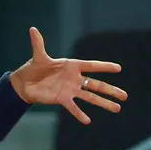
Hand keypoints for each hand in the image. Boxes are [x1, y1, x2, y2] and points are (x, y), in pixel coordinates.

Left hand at [9, 27, 128, 123]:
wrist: (25, 83)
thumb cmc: (34, 68)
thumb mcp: (38, 56)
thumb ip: (38, 44)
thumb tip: (32, 29)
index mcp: (72, 66)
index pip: (92, 65)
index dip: (104, 66)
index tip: (118, 68)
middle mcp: (75, 78)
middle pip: (96, 84)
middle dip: (110, 90)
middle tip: (125, 96)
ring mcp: (70, 90)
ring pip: (90, 97)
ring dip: (103, 103)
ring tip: (117, 108)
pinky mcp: (62, 99)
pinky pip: (73, 107)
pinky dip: (79, 114)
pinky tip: (87, 121)